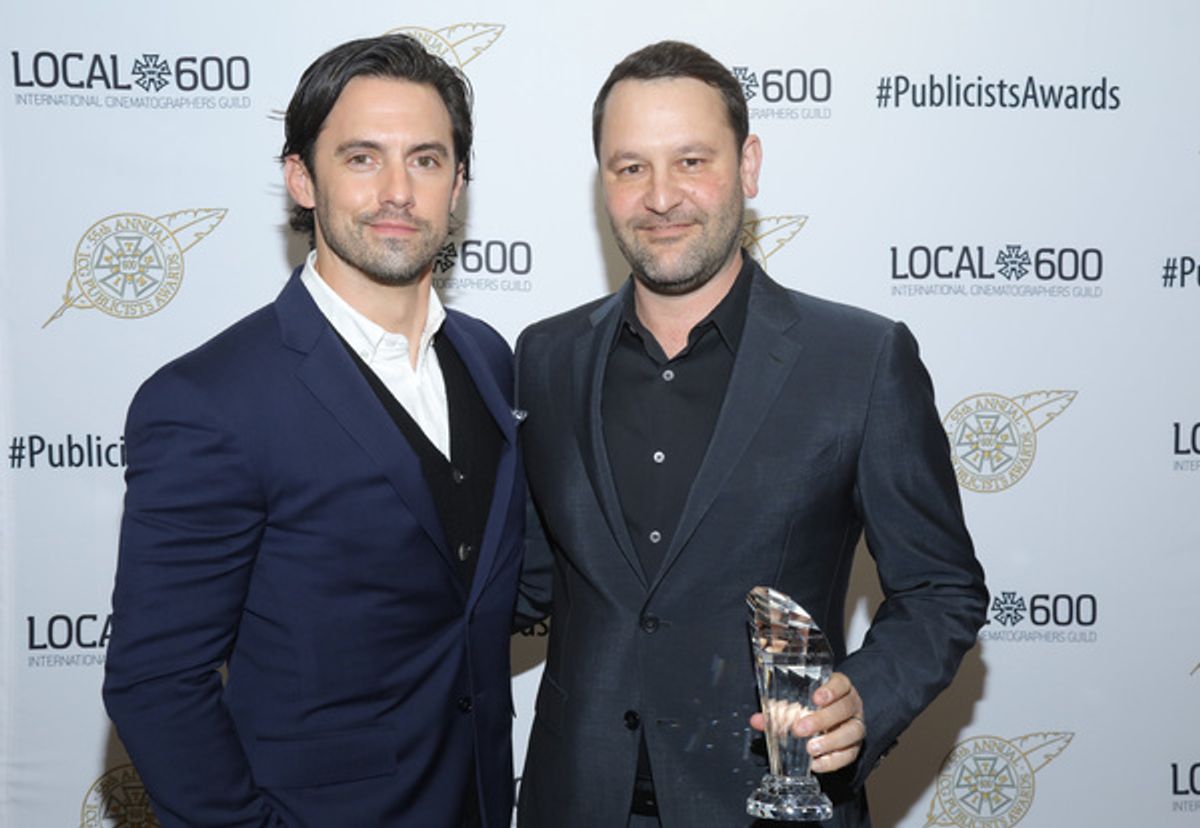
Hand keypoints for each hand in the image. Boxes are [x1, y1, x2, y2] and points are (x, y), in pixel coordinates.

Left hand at [749, 671, 865, 772]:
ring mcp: (856, 726)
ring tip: (810, 748)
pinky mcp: (855, 747)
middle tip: (800, 728)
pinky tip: (816, 763)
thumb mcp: (797, 702)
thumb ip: (778, 709)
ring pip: (852, 732)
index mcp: (839, 688)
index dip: (831, 690)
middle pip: (845, 708)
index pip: (841, 683)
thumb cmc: (812, 708)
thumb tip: (757, 720)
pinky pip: (849, 755)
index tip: (816, 698)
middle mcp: (851, 705)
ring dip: (830, 741)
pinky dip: (833, 761)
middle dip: (822, 719)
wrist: (830, 722)